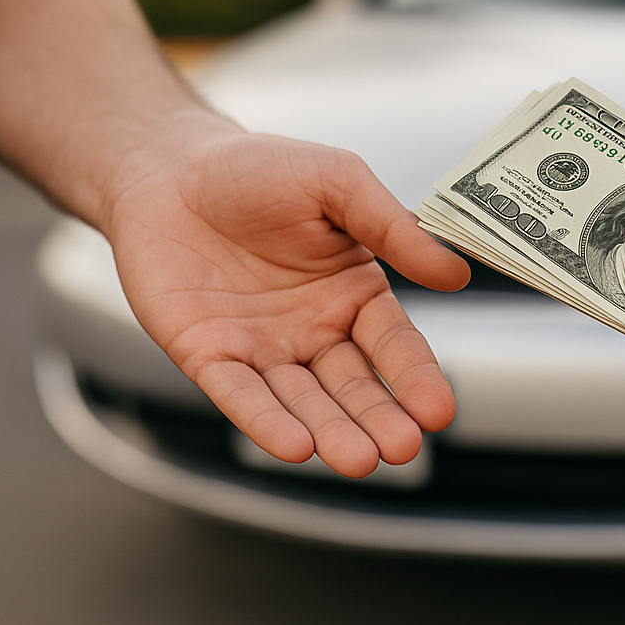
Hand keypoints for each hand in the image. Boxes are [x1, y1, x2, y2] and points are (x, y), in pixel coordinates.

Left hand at [104, 130, 468, 477]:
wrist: (167, 165)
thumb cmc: (258, 168)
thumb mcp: (338, 182)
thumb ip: (393, 227)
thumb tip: (457, 273)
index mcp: (353, 293)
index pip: (394, 345)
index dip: (416, 377)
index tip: (439, 410)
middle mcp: (314, 331)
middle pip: (354, 386)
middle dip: (378, 419)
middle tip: (402, 449)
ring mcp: (262, 348)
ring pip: (303, 401)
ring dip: (330, 432)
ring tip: (357, 459)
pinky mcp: (208, 356)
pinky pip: (240, 395)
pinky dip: (265, 421)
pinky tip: (294, 446)